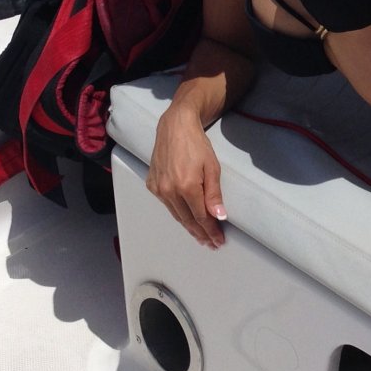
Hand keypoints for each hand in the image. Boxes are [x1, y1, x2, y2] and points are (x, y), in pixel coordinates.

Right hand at [146, 104, 227, 248]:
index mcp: (187, 186)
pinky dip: (177, 213)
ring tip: (200, 236)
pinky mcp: (152, 184)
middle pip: (188, 220)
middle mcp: (170, 190)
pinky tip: (185, 218)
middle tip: (211, 243)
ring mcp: (158, 189)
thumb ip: (214, 194)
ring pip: (176, 215)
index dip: (211, 231)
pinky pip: (167, 204)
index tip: (218, 241)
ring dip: (189, 227)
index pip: (201, 217)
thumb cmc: (197, 144)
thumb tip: (219, 216)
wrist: (175, 127)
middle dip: (201, 233)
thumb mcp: (212, 167)